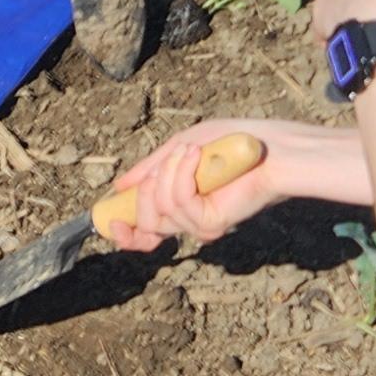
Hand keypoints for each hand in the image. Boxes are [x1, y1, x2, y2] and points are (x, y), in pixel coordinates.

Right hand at [115, 119, 318, 249]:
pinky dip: (181, 175)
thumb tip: (119, 187)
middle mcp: (189, 220)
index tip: (108, 218)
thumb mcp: (179, 149)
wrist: (266, 147)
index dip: (124, 232)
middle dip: (144, 191)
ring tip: (190, 151)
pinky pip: (178, 204)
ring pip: (159, 211)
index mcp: (180, 205)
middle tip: (162, 165)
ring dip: (167, 173)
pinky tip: (194, 155)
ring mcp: (200, 224)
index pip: (145, 233)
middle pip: (145, 225)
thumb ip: (150, 169)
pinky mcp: (212, 222)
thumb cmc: (230, 142)